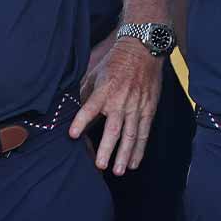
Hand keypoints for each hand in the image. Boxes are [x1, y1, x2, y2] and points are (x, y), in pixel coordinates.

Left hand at [69, 36, 160, 175]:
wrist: (142, 50)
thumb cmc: (115, 62)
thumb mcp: (95, 74)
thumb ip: (85, 94)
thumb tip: (71, 111)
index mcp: (105, 90)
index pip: (90, 108)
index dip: (81, 121)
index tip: (72, 135)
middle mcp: (121, 100)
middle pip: (113, 129)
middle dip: (106, 149)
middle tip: (100, 165)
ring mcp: (137, 106)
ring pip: (131, 135)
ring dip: (125, 155)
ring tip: (119, 171)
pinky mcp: (148, 109)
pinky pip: (144, 132)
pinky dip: (140, 149)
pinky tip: (135, 162)